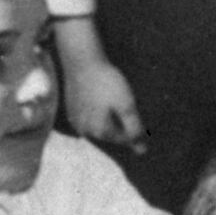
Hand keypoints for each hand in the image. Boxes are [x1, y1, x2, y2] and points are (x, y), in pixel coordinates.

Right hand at [54, 25, 144, 148]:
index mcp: (99, 131)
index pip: (124, 139)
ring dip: (110, 119)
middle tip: (131, 112)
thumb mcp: (126, 105)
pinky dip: (99, 112)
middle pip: (110, 134)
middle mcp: (84, 131)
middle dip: (122, 126)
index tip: (144, 120)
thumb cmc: (106, 82)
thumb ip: (134, 129)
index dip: (136, 132)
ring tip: (117, 105)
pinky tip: (104, 100)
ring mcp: (75, 120)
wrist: (82, 62)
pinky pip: (89, 116)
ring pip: (99, 125)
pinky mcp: (71, 109)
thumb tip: (141, 151)